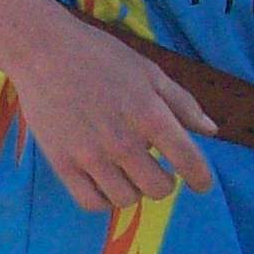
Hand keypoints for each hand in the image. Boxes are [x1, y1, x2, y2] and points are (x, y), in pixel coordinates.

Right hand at [0, 7, 219, 213]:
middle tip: (155, 170)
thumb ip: (182, 103)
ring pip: (126, 199)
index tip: (201, 183)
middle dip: (164, 182)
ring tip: (126, 173)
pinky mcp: (62, 163)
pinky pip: (90, 202)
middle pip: (158, 189)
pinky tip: (104, 183)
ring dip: (133, 190)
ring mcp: (90, 155)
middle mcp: (123, 141)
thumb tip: (211, 131)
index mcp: (150, 115)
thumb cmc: (100, 56)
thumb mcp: (149, 72)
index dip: (201, 179)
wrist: (43, 51)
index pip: (189, 162)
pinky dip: (104, 200)